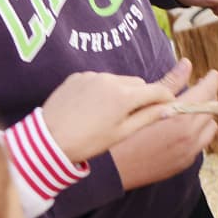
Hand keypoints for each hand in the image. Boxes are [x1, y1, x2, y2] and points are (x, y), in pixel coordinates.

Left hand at [40, 62, 185, 162]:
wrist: (48, 140)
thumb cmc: (87, 141)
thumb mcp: (122, 133)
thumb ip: (148, 117)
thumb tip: (169, 109)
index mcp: (125, 95)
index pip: (157, 90)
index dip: (166, 98)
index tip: (168, 105)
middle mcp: (111, 79)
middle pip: (138, 83)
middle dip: (140, 96)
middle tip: (132, 115)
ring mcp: (92, 76)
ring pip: (118, 81)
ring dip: (120, 92)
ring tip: (106, 113)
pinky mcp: (77, 76)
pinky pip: (98, 80)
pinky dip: (100, 90)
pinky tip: (90, 107)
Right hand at [112, 63, 217, 189]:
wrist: (109, 171)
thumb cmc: (121, 133)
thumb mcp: (144, 104)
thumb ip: (170, 83)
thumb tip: (187, 64)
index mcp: (180, 120)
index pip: (206, 94)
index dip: (211, 81)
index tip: (212, 74)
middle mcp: (190, 138)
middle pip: (210, 110)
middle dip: (205, 98)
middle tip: (194, 89)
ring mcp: (188, 153)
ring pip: (209, 128)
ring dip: (202, 117)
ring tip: (186, 110)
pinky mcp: (183, 164)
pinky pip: (200, 143)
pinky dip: (195, 133)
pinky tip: (178, 129)